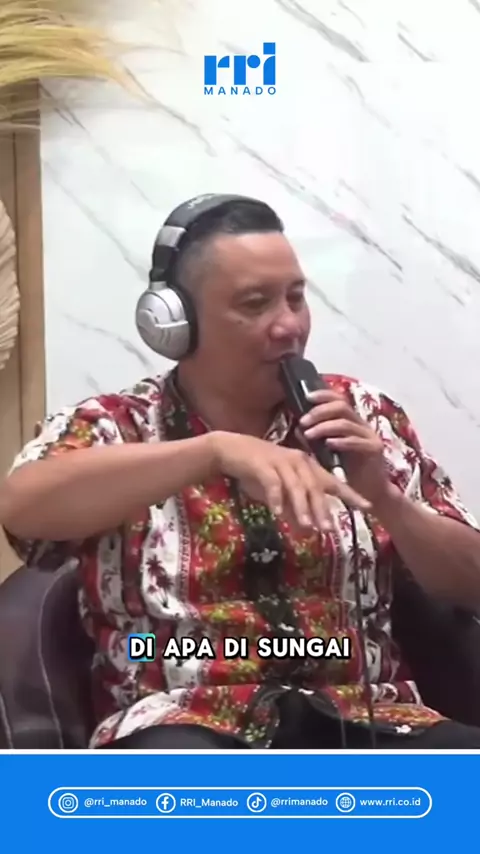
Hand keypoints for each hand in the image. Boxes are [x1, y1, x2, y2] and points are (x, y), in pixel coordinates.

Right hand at [209, 430, 370, 532]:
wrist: (229, 450)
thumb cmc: (257, 471)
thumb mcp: (279, 493)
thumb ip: (293, 510)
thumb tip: (308, 532)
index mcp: (307, 466)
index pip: (333, 482)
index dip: (350, 494)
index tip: (368, 507)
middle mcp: (298, 462)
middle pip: (315, 488)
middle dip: (323, 510)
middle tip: (330, 530)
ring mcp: (281, 462)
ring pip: (296, 487)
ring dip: (302, 508)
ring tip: (308, 527)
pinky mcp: (262, 465)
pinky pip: (272, 483)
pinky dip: (275, 499)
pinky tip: (277, 514)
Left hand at [298, 388, 391, 506]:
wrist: (369, 491)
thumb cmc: (346, 470)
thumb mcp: (326, 452)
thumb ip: (315, 439)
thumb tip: (298, 428)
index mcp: (351, 421)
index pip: (339, 399)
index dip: (323, 395)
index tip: (306, 397)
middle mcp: (361, 424)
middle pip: (341, 406)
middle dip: (319, 412)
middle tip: (303, 421)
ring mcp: (370, 435)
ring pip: (346, 423)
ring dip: (324, 427)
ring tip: (309, 435)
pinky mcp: (375, 449)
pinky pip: (356, 441)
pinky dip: (340, 441)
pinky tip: (328, 444)